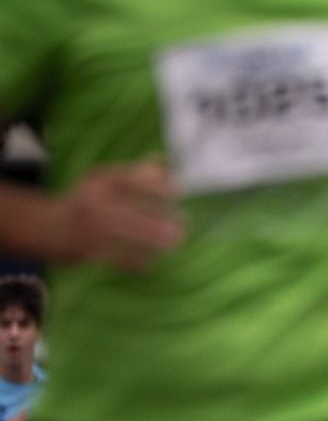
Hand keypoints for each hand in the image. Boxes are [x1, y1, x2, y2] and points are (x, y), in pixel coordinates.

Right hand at [52, 161, 183, 269]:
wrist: (51, 228)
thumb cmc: (89, 200)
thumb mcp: (106, 179)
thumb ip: (136, 172)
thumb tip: (166, 159)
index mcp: (99, 183)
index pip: (129, 181)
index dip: (158, 186)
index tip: (180, 191)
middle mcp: (93, 205)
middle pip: (130, 214)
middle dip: (159, 221)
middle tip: (183, 224)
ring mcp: (90, 230)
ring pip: (127, 240)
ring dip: (154, 243)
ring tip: (174, 243)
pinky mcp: (90, 253)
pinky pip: (121, 260)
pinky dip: (141, 261)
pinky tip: (154, 258)